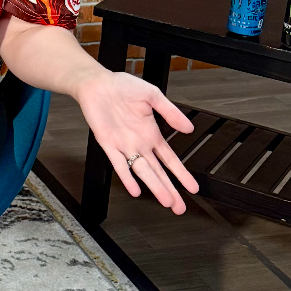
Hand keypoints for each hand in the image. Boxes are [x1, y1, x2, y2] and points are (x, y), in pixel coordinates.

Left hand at [75, 68, 199, 214]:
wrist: (97, 83)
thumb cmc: (122, 87)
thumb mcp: (153, 95)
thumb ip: (171, 112)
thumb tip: (188, 128)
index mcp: (151, 134)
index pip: (170, 160)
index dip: (181, 174)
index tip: (193, 188)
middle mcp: (139, 143)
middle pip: (158, 172)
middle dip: (170, 190)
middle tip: (179, 207)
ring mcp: (124, 146)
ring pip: (142, 172)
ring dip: (154, 187)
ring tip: (166, 201)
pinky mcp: (108, 144)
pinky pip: (119, 164)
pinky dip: (127, 177)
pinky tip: (135, 189)